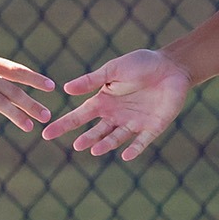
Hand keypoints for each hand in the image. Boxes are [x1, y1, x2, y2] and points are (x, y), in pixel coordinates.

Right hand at [42, 49, 191, 160]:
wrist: (172, 67)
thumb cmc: (141, 64)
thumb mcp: (113, 69)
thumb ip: (91, 81)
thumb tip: (65, 89)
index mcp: (104, 101)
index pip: (79, 116)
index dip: (64, 125)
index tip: (47, 134)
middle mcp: (116, 115)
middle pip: (97, 131)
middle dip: (86, 139)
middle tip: (76, 146)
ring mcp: (134, 123)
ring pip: (116, 138)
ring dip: (105, 144)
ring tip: (94, 149)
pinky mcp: (152, 127)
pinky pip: (141, 142)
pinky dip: (134, 149)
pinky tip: (126, 155)